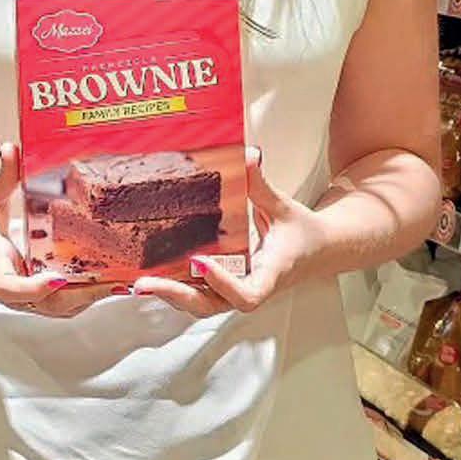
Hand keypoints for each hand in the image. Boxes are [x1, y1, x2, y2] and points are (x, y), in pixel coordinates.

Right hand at [0, 145, 109, 317]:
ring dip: (88, 299)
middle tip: (113, 280)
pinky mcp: (32, 300)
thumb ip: (1, 175)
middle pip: (47, 304)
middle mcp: (9, 287)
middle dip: (81, 295)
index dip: (34, 287)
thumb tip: (11, 149)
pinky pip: (60, 306)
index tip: (58, 278)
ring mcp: (22, 298)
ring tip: (119, 283)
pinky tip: (106, 285)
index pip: (10, 286)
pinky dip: (84, 299)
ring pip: (58, 309)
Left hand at [135, 155, 328, 316]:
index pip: (247, 294)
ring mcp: (239, 290)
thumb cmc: (303, 232)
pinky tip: (153, 278)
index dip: (222, 284)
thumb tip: (249, 154)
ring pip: (205, 304)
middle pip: (214, 305)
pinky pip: (203, 294)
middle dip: (180, 296)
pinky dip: (178, 288)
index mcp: (271, 274)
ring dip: (173, 295)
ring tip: (141, 283)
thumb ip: (261, 183)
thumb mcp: (283, 206)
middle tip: (146, 284)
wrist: (319, 251)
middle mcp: (252, 287)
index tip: (199, 261)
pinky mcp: (229, 287)